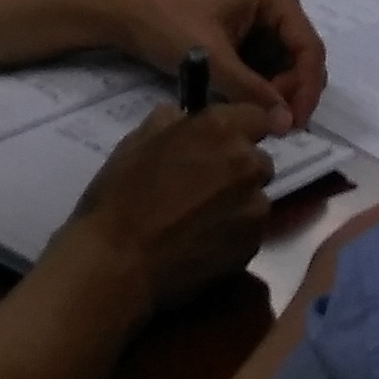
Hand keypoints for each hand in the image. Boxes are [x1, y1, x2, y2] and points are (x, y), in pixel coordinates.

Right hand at [68, 98, 279, 314]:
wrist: (120, 262)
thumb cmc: (120, 197)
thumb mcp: (135, 144)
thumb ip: (168, 122)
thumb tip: (181, 117)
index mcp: (218, 130)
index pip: (258, 116)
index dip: (247, 127)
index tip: (236, 138)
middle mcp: (245, 163)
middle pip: (258, 160)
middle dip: (238, 169)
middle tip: (204, 185)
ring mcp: (253, 207)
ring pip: (255, 198)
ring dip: (238, 204)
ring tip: (201, 221)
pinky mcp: (252, 245)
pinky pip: (249, 231)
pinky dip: (233, 234)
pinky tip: (203, 243)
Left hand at [93, 0, 328, 126]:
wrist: (124, 13)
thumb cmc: (166, 24)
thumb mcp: (212, 59)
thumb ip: (251, 91)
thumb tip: (287, 124)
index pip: (309, 47)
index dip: (307, 88)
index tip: (294, 124)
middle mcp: (275, 5)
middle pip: (301, 58)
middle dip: (291, 93)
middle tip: (274, 125)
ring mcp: (260, 21)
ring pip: (284, 67)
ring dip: (275, 95)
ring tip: (255, 117)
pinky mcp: (244, 38)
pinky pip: (264, 69)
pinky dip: (259, 90)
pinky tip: (245, 106)